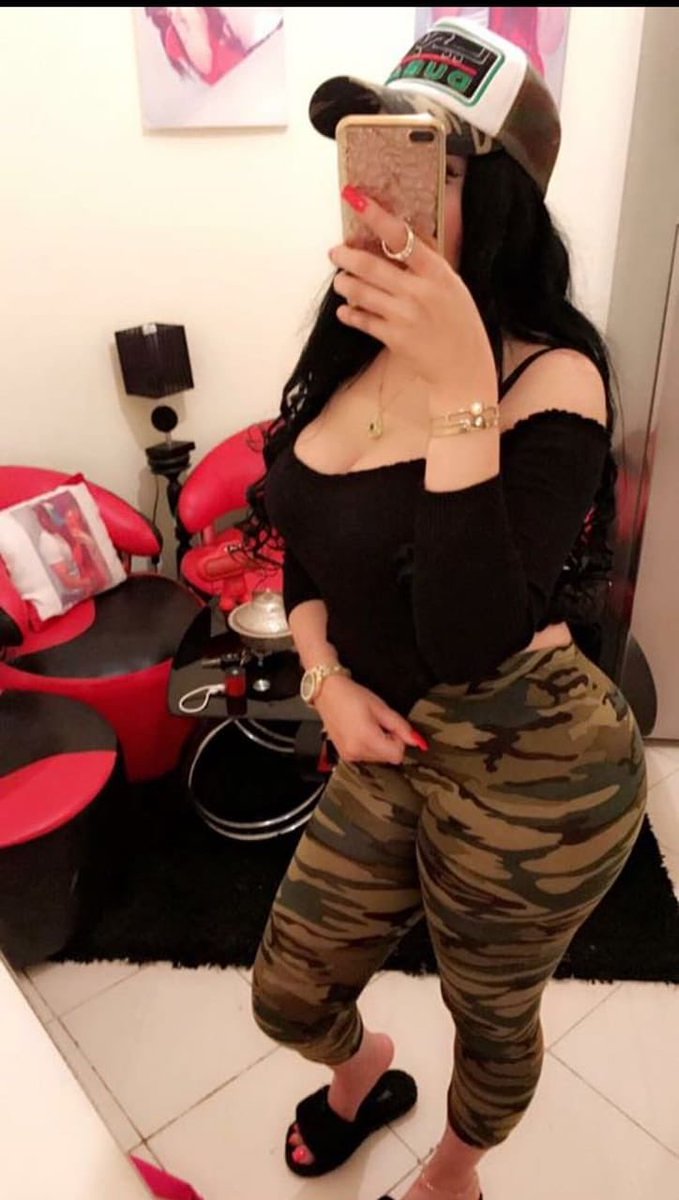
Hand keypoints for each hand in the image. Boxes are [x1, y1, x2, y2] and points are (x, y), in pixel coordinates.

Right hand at [314, 674, 427, 765]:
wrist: (327, 693)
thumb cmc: (351, 696)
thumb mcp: (381, 708)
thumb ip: (400, 726)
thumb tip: (416, 740)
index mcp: (367, 739)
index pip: (397, 755)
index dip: (399, 740)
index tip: (392, 727)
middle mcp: (356, 751)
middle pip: (388, 758)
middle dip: (389, 742)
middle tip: (379, 723)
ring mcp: (349, 755)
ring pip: (378, 758)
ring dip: (379, 744)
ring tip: (367, 725)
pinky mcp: (345, 755)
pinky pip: (366, 756)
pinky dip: (368, 746)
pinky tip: (360, 731)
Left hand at [329, 188, 496, 403]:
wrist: (465, 369)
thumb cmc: (460, 325)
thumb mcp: (452, 287)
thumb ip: (427, 265)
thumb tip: (399, 238)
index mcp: (438, 272)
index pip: (401, 236)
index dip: (375, 216)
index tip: (355, 198)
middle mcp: (420, 291)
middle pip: (371, 265)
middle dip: (346, 256)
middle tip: (335, 253)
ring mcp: (406, 316)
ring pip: (361, 292)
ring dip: (345, 284)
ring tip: (341, 282)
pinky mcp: (395, 339)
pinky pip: (363, 320)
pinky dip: (349, 313)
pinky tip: (345, 310)